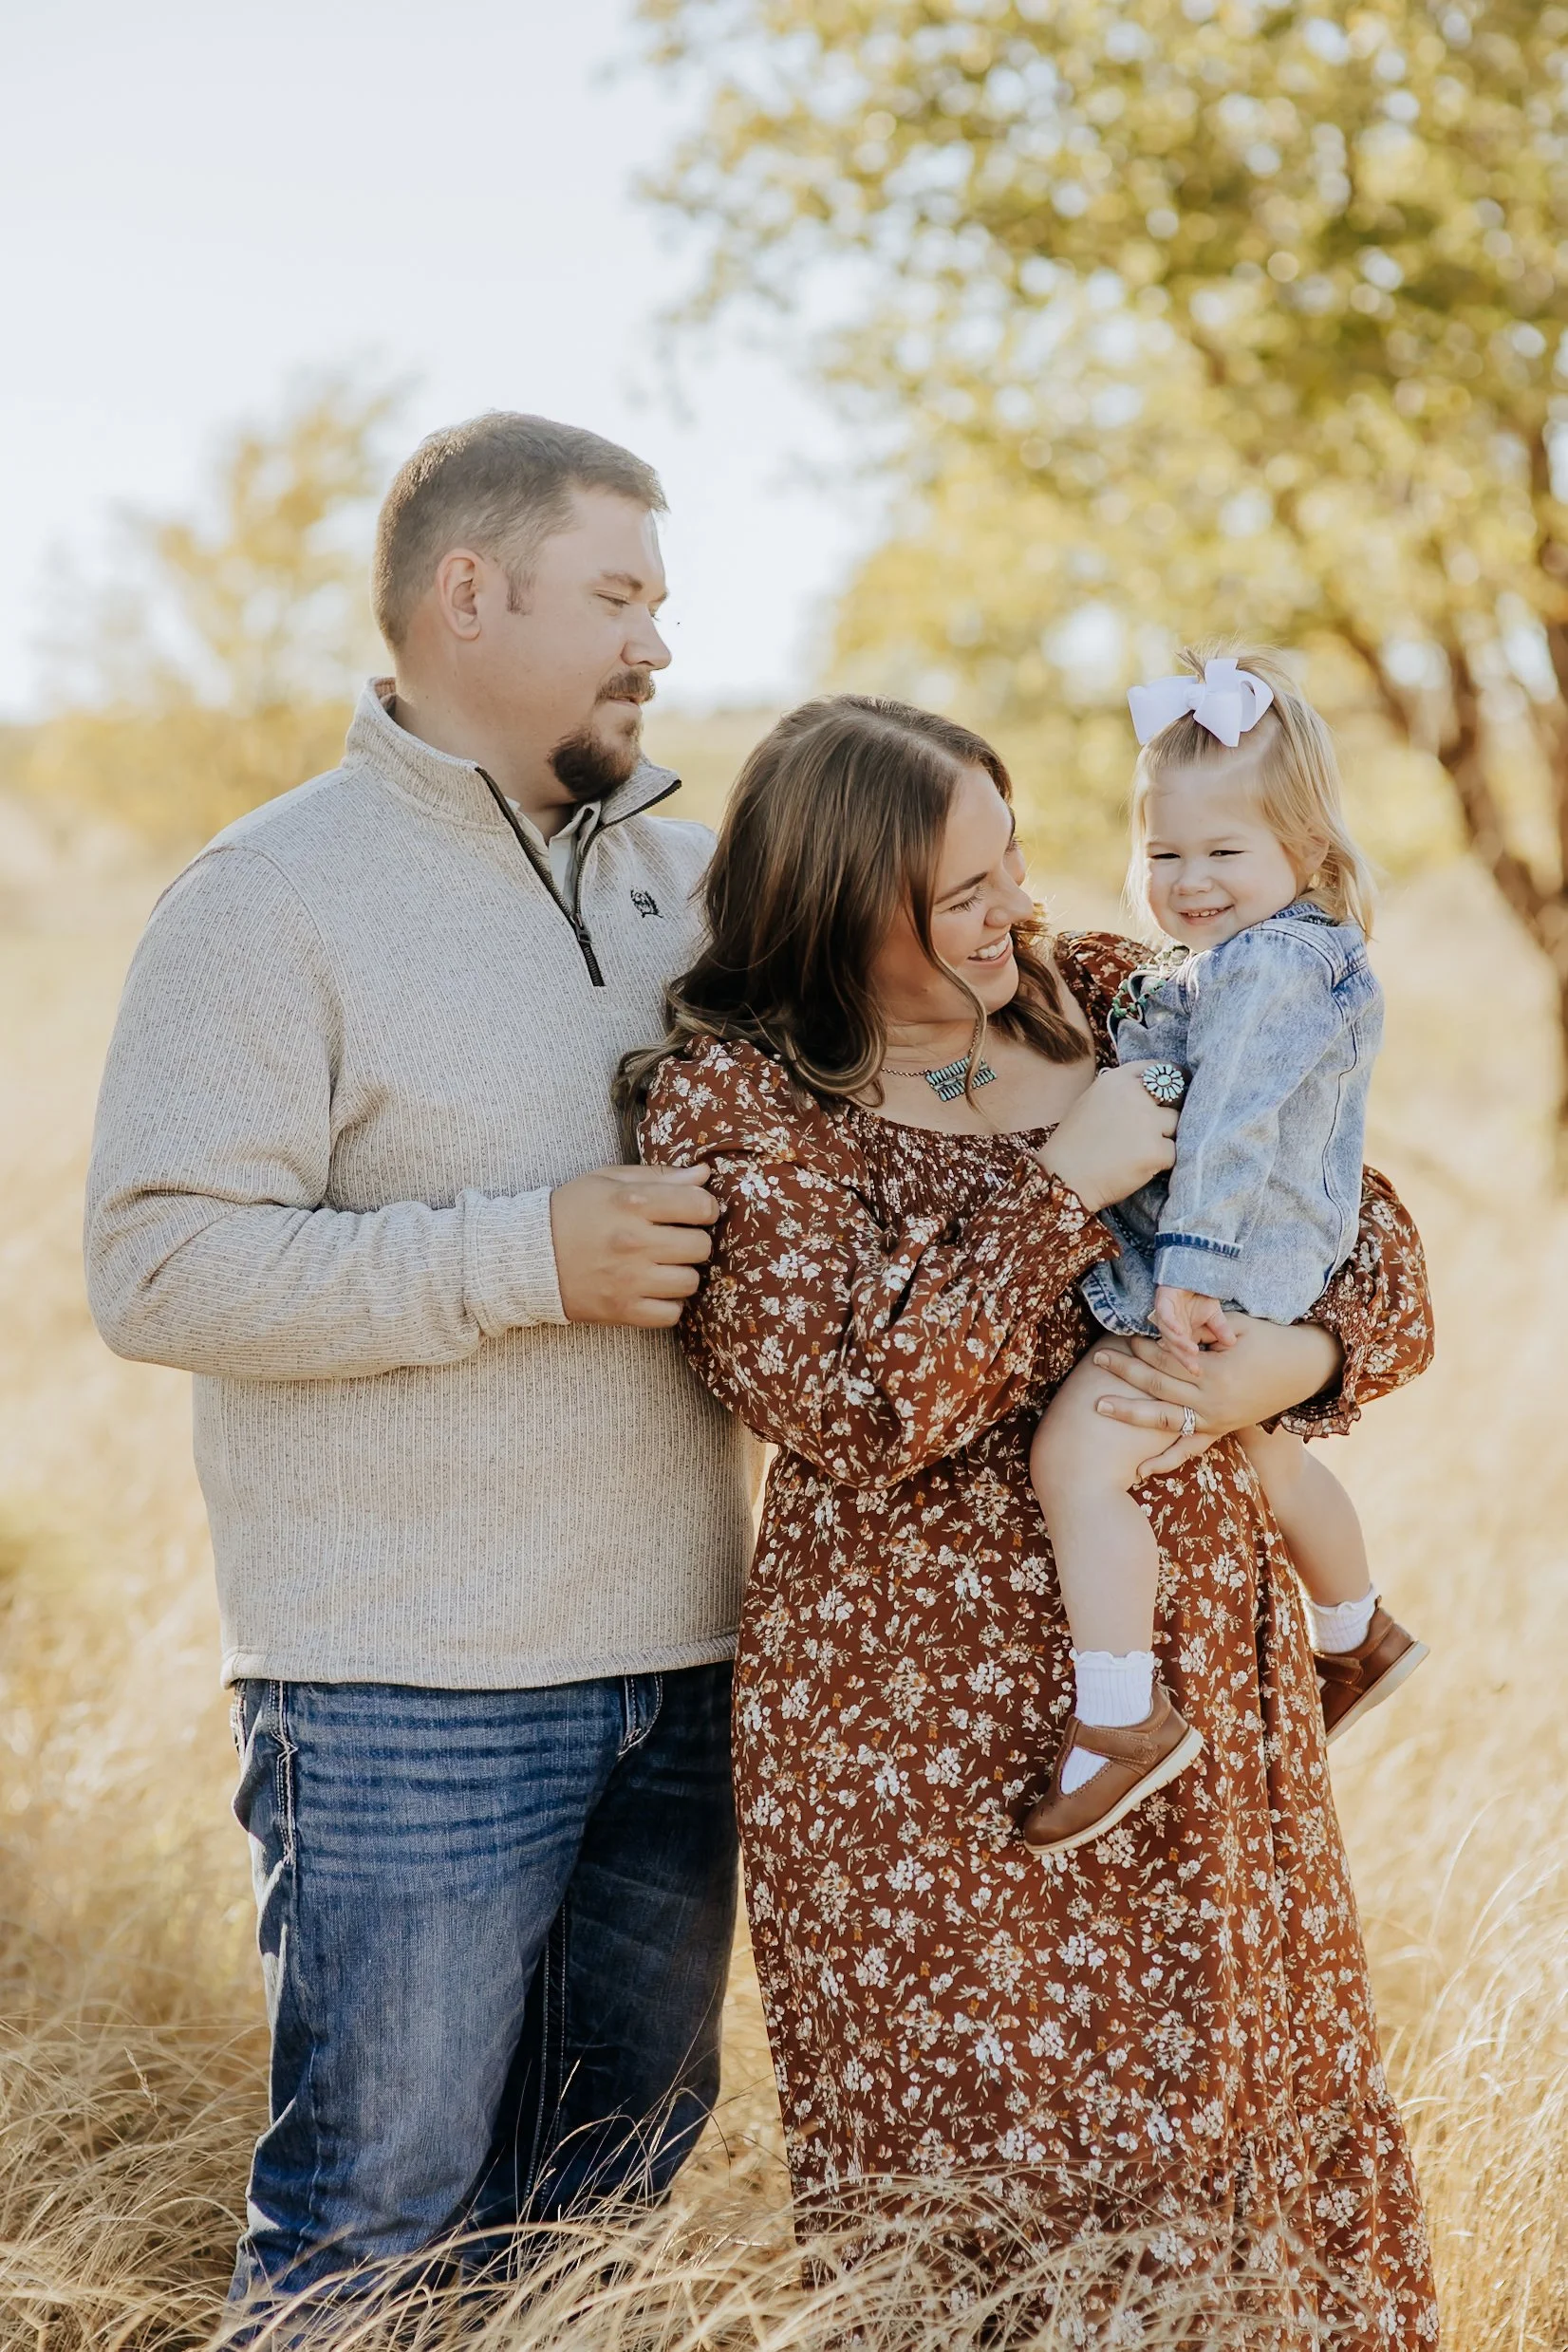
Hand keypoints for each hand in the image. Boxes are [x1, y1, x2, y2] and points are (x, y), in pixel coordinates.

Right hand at [550, 1164, 719, 1326]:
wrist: (528, 1257)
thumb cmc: (572, 1211)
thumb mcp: (609, 1181)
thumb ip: (660, 1176)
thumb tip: (705, 1173)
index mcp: (632, 1202)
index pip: (699, 1205)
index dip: (705, 1207)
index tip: (694, 1211)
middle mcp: (634, 1241)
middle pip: (701, 1246)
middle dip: (694, 1240)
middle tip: (675, 1240)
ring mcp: (629, 1279)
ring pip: (691, 1282)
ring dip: (683, 1274)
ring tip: (663, 1265)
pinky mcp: (622, 1310)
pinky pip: (672, 1314)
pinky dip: (669, 1304)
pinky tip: (655, 1290)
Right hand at [1034, 1063, 1176, 1214]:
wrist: (1063, 1176)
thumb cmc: (1073, 1144)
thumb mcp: (1091, 1101)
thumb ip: (1120, 1093)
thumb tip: (1151, 1092)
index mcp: (1116, 1080)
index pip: (1159, 1068)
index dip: (1173, 1078)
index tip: (1179, 1087)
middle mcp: (1134, 1095)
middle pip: (1175, 1095)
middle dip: (1171, 1109)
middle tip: (1160, 1126)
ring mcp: (1147, 1122)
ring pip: (1176, 1125)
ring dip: (1165, 1137)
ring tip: (1140, 1151)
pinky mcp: (1155, 1151)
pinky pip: (1173, 1153)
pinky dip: (1161, 1162)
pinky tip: (1140, 1167)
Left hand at [1091, 1313, 1342, 1477]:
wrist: (1305, 1370)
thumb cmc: (1271, 1339)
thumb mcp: (1238, 1325)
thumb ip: (1202, 1327)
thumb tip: (1165, 1323)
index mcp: (1216, 1371)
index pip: (1169, 1358)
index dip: (1144, 1347)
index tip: (1123, 1335)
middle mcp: (1213, 1400)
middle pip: (1159, 1386)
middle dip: (1125, 1372)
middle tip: (1096, 1361)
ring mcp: (1216, 1419)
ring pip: (1165, 1420)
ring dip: (1131, 1413)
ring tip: (1099, 1406)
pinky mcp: (1220, 1430)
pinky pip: (1190, 1449)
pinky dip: (1165, 1460)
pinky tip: (1139, 1471)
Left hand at [1153, 1284, 1235, 1374]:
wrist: (1191, 1273)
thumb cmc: (1200, 1297)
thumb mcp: (1215, 1315)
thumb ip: (1220, 1328)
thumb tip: (1232, 1343)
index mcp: (1183, 1336)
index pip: (1184, 1352)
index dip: (1190, 1362)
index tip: (1199, 1373)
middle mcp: (1172, 1329)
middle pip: (1174, 1347)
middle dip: (1183, 1358)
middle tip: (1194, 1369)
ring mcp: (1165, 1317)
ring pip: (1168, 1334)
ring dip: (1179, 1342)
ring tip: (1192, 1350)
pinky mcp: (1161, 1303)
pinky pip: (1164, 1316)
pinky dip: (1171, 1324)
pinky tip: (1179, 1331)